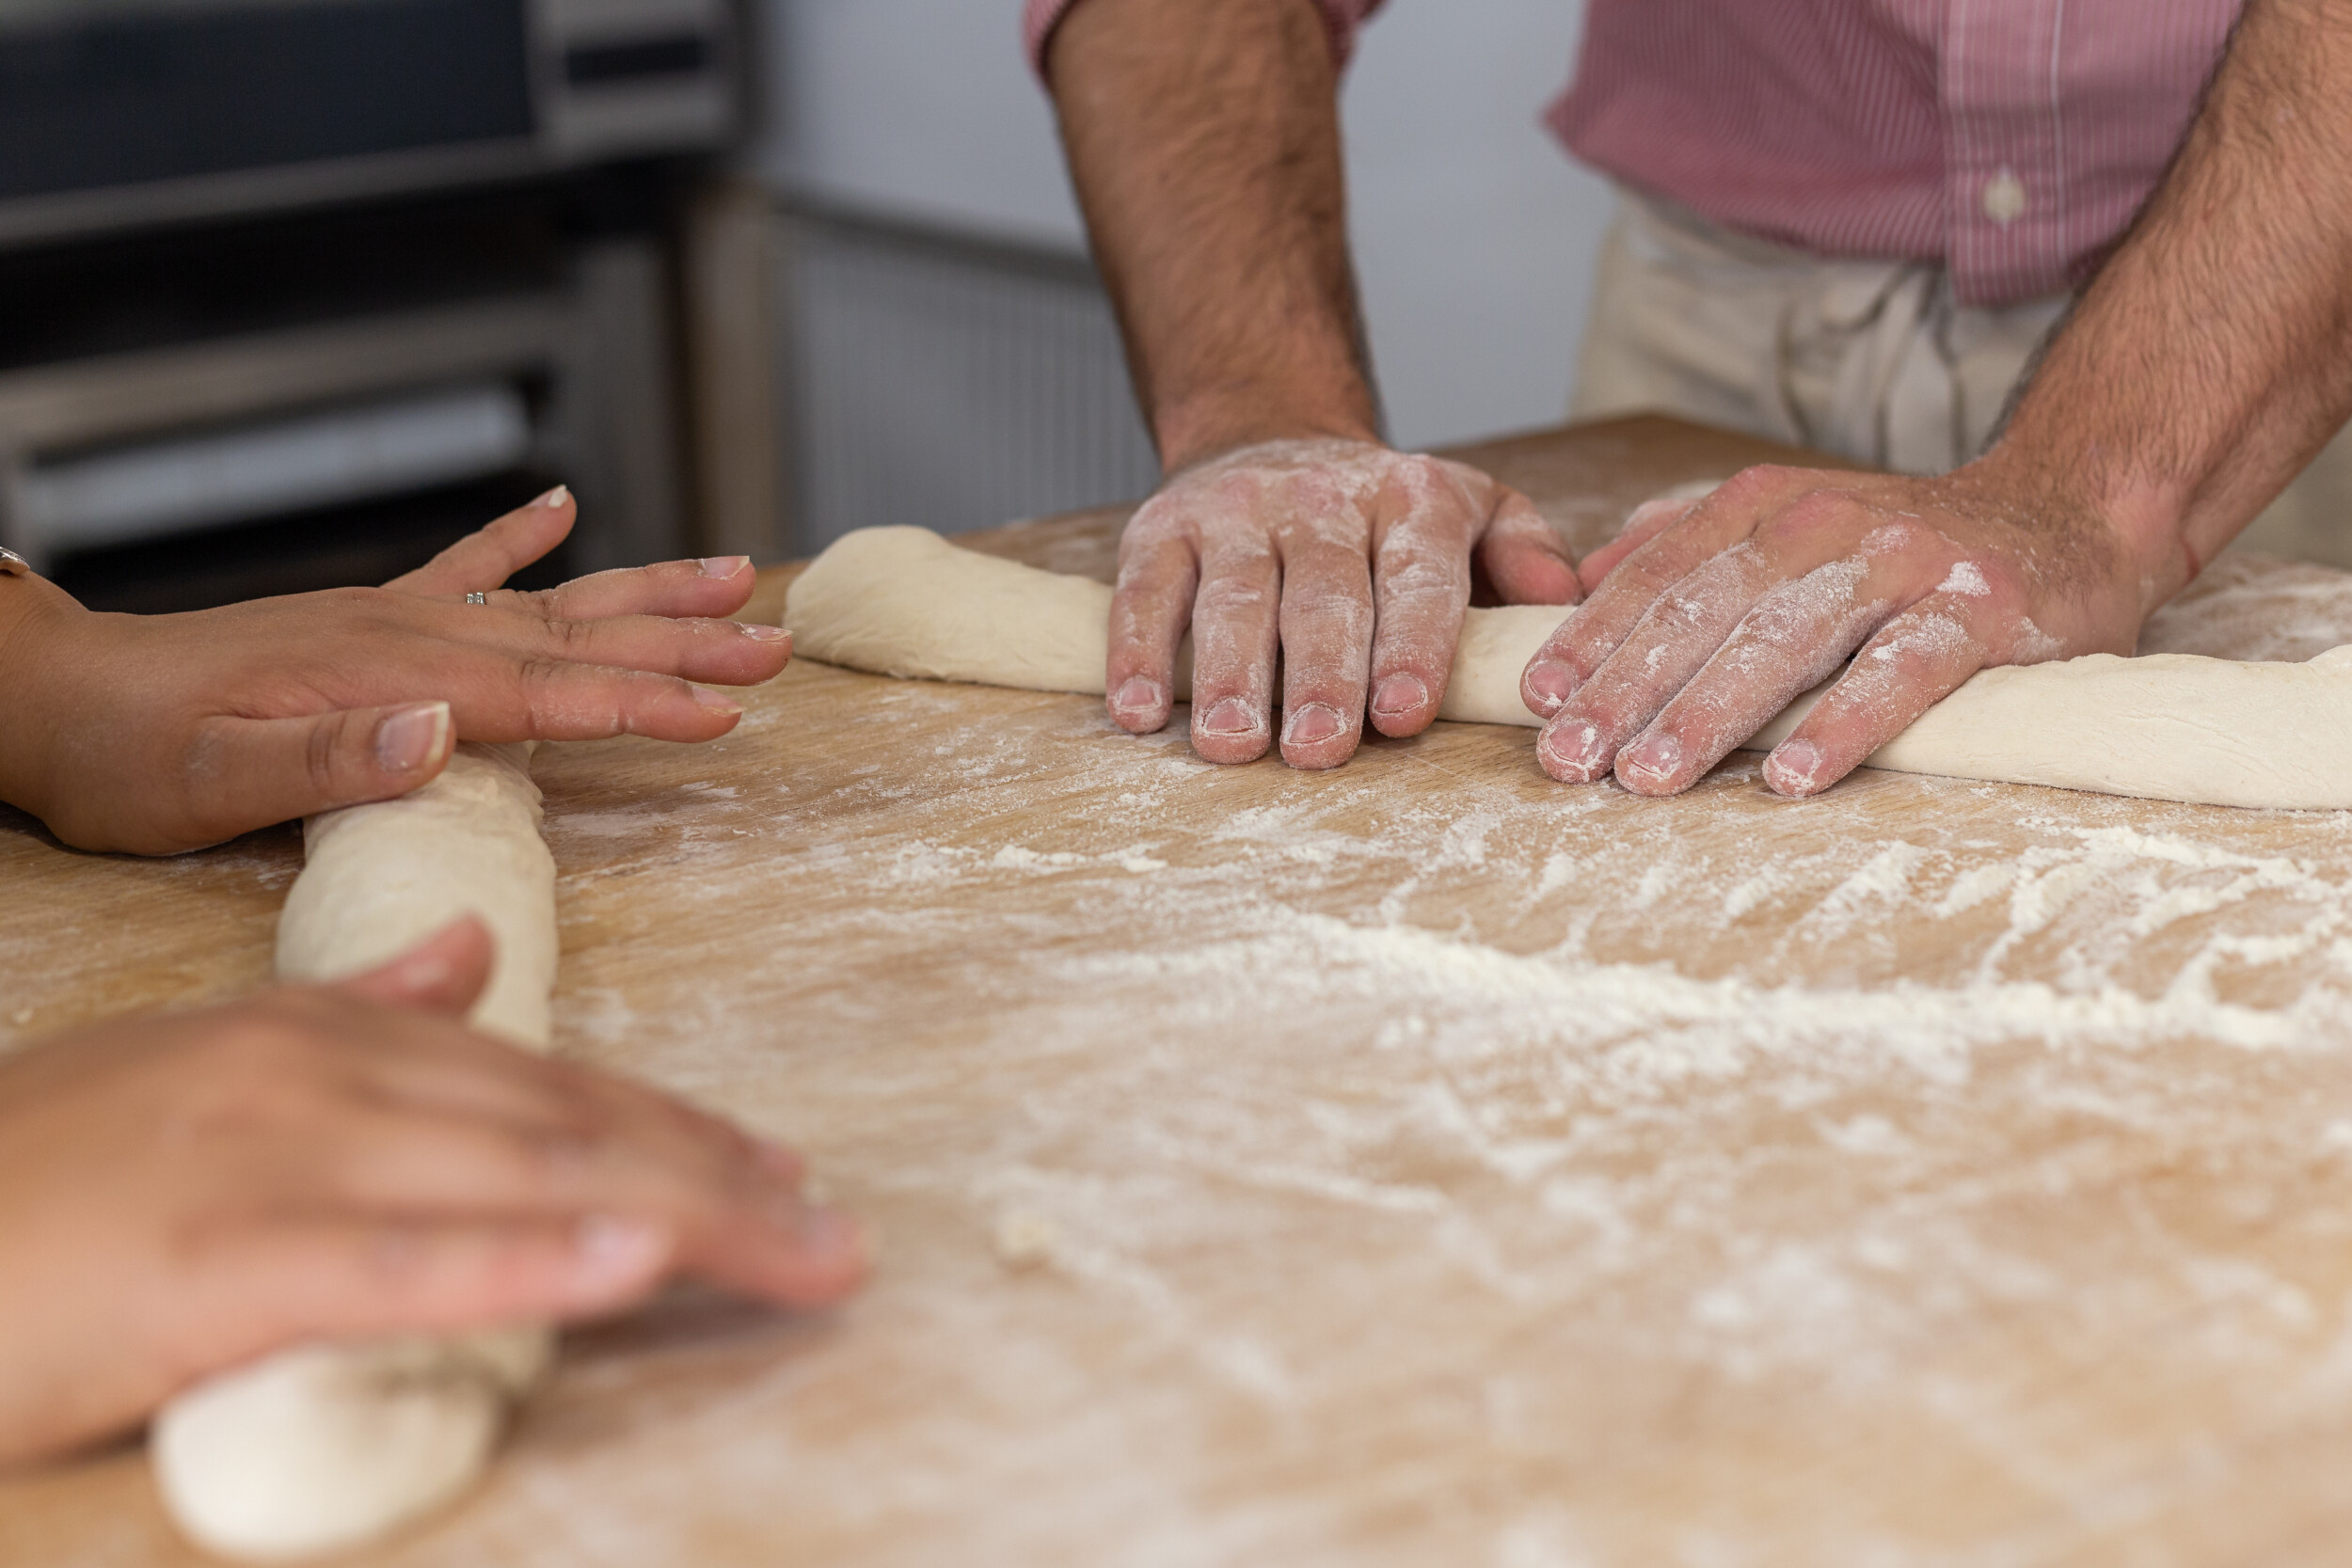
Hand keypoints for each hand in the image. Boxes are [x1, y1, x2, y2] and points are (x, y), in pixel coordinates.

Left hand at [0, 488, 790, 852]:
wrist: (52, 699)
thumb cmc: (128, 758)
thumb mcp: (210, 782)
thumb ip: (329, 757)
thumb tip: (443, 731)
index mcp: (390, 675)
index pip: (547, 692)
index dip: (643, 702)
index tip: (726, 713)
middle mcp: (408, 633)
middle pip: (577, 635)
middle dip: (685, 640)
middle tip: (779, 641)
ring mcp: (392, 619)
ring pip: (548, 603)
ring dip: (643, 594)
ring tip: (733, 576)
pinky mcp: (365, 621)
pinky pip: (461, 568)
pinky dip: (518, 539)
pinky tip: (563, 509)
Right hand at [0, 918, 864, 1470]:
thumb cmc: (34, 1176)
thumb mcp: (204, 1063)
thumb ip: (351, 1010)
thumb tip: (465, 960)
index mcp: (326, 1034)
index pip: (544, 1078)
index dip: (672, 1124)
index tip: (775, 1170)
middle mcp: (324, 1075)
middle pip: (568, 1123)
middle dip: (717, 1180)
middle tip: (835, 1234)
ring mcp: (275, 1157)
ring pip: (526, 1177)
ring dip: (684, 1219)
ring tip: (801, 1252)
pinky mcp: (218, 1260)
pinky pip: (408, 1258)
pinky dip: (533, 1258)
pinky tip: (636, 1261)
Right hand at [1107, 439, 1580, 767]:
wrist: (1271, 438)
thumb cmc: (1384, 517)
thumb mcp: (1472, 511)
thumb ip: (1524, 554)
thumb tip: (1563, 602)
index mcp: (1411, 500)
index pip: (1417, 574)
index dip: (1411, 644)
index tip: (1403, 713)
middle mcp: (1322, 497)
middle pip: (1324, 593)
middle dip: (1323, 674)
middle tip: (1321, 747)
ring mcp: (1235, 511)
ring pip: (1232, 595)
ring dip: (1230, 675)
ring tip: (1234, 743)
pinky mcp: (1161, 528)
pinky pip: (1145, 593)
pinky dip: (1138, 653)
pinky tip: (1141, 714)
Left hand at [1518, 461, 2144, 795]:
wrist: (2068, 515)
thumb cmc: (1903, 548)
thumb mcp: (1787, 525)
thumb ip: (1686, 545)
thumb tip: (1578, 585)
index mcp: (1767, 507)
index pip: (1659, 574)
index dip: (1593, 636)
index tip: (1537, 700)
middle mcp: (1826, 524)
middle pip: (1706, 612)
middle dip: (1626, 689)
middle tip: (1570, 758)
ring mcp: (1905, 562)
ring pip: (1786, 639)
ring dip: (1710, 713)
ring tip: (1649, 777)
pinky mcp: (1981, 610)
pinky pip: (1901, 672)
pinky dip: (1843, 724)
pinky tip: (1790, 777)